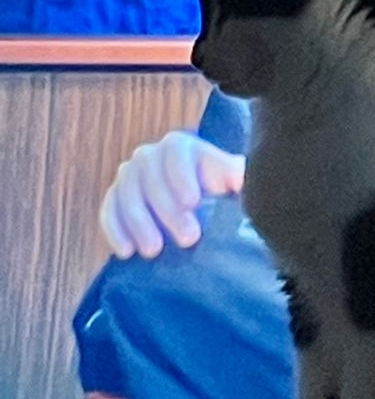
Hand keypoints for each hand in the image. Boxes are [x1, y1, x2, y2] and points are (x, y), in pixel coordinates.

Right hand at [100, 130, 245, 258]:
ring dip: (139, 224)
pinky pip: (108, 211)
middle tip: (188, 239)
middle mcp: (150, 156)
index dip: (182, 175)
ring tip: (155, 251)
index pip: (175, 153)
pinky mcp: (115, 199)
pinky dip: (115, 231)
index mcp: (180, 146)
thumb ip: (238, 176)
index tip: (193, 201)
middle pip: (151, 178)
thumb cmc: (220, 189)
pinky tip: (126, 252)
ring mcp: (128, 176)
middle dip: (168, 211)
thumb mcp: (233, 180)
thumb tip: (243, 179)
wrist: (198, 205)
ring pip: (127, 195)